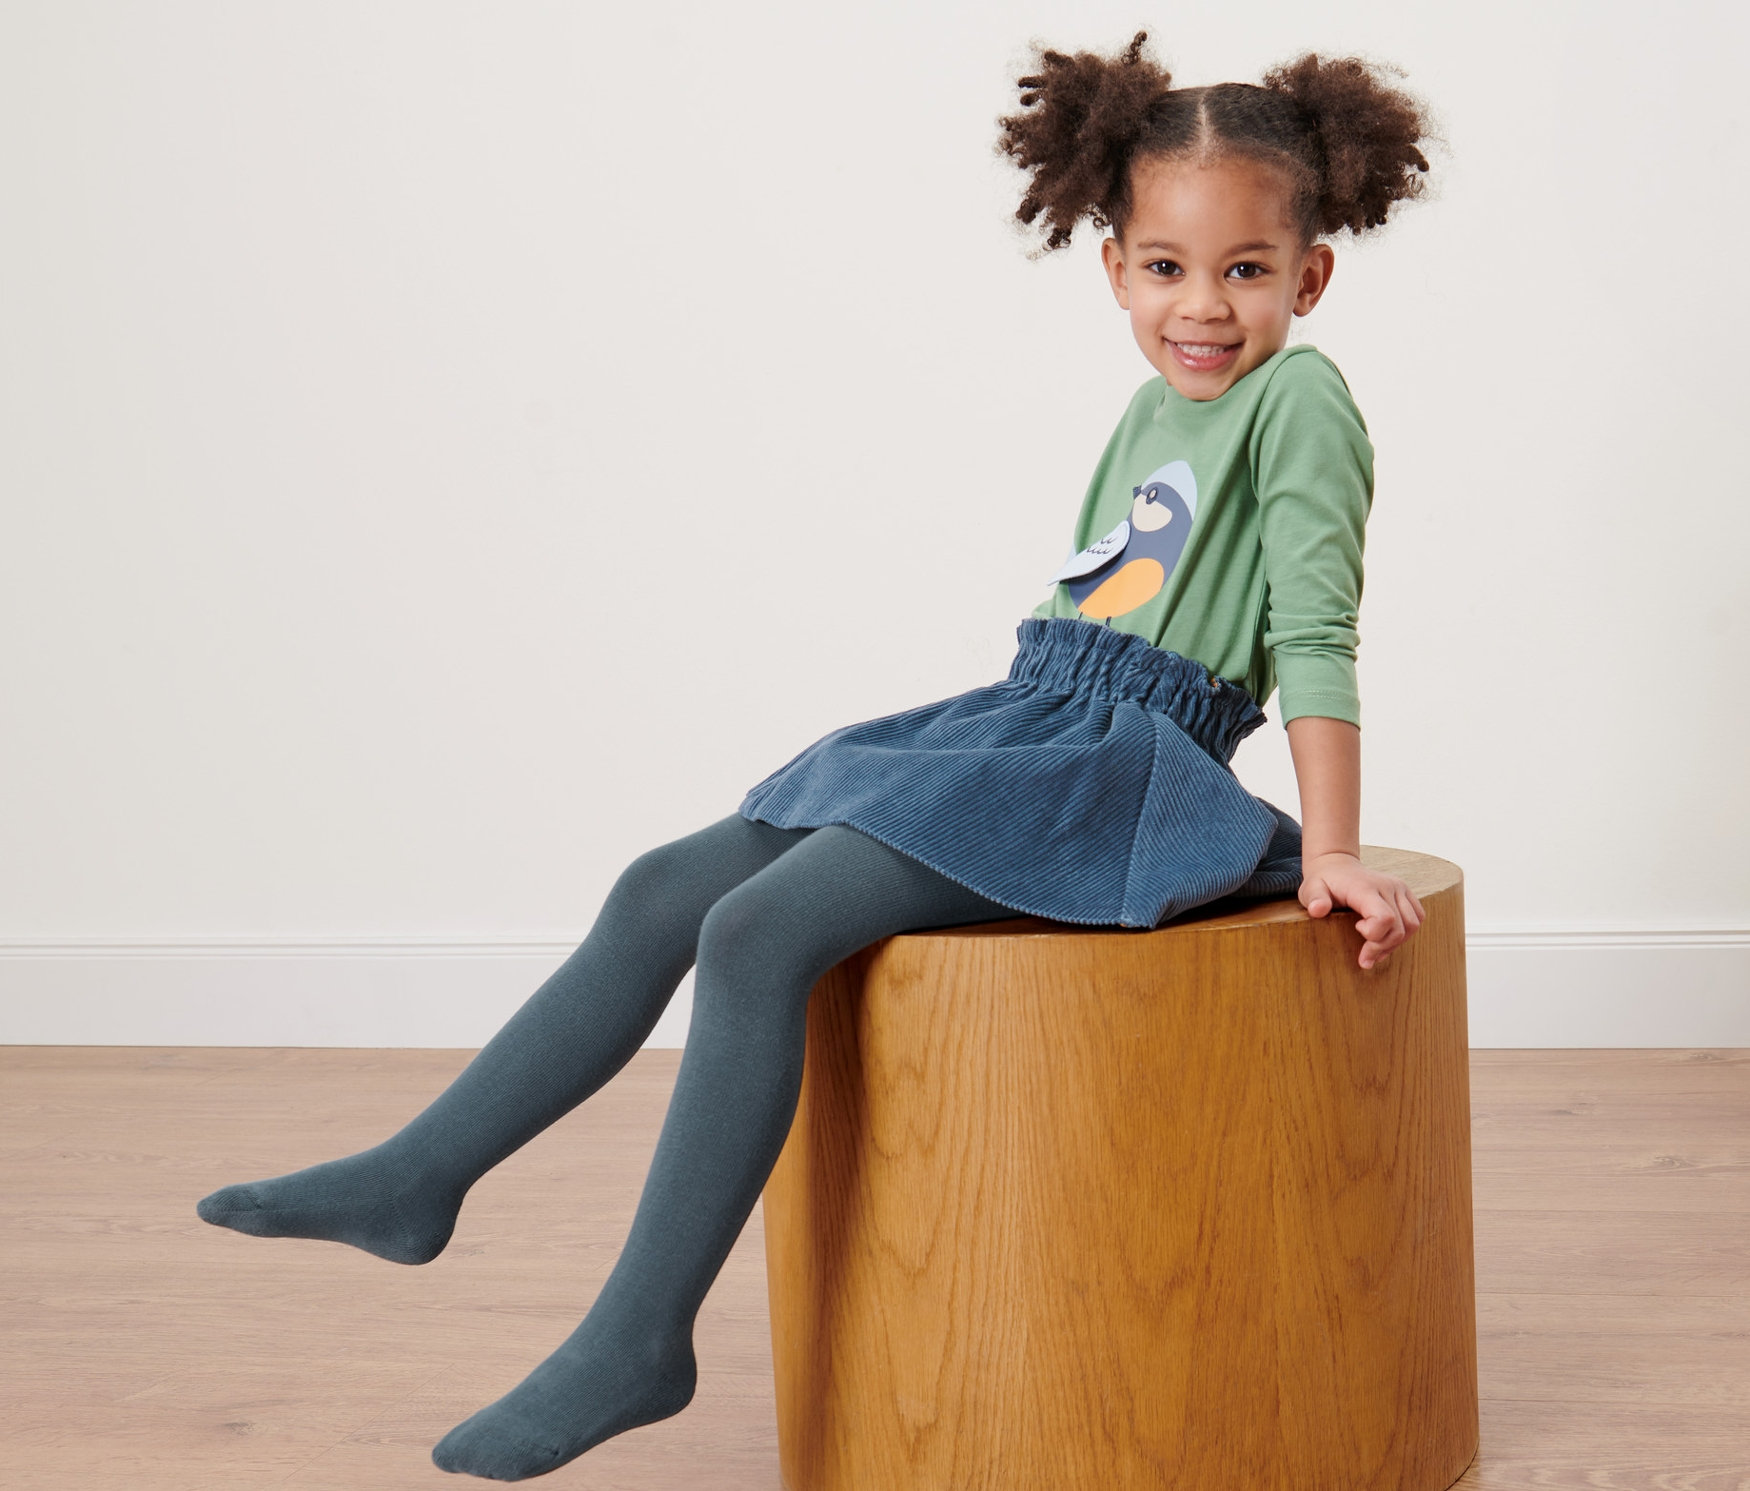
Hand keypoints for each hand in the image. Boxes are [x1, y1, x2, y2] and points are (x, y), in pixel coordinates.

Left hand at [1299, 852, 1425, 969]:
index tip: (1356, 931)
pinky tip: (1386, 938)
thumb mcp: (1311, 889)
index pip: (1385, 917)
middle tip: (1364, 958)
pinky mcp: (1405, 892)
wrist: (1337, 866)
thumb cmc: (1324, 882)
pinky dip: (1405, 933)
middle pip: (1400, 927)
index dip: (1374, 935)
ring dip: (1395, 943)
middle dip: (1382, 947)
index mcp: (1366, 887)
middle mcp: (1388, 886)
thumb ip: (1314, 899)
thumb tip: (1317, 910)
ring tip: (1375, 949)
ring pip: (1412, 925)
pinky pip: (1417, 918)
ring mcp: (1400, 888)